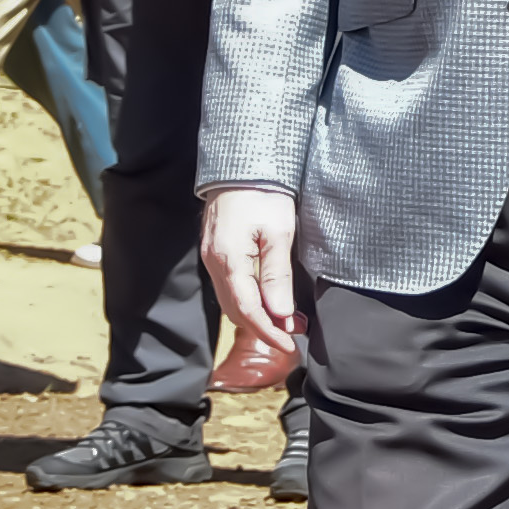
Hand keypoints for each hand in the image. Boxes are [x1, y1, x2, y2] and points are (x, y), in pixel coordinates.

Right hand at [205, 184, 303, 394]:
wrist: (242, 162)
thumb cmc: (264, 193)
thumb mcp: (279, 233)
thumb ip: (277, 276)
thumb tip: (281, 314)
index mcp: (229, 261)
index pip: (248, 311)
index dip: (269, 332)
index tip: (290, 345)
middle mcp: (214, 263)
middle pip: (237, 310)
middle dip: (266, 326)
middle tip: (296, 332)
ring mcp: (213, 257)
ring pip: (232, 300)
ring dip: (259, 314)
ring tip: (288, 318)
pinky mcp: (217, 251)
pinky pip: (231, 285)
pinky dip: (250, 298)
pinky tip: (269, 298)